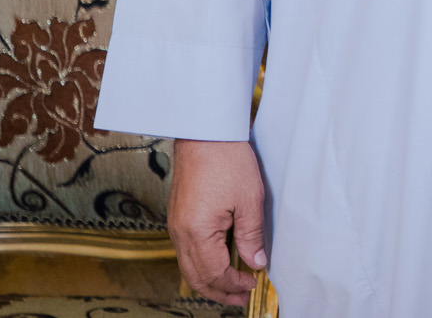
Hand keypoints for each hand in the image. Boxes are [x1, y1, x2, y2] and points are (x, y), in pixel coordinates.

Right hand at [169, 138, 267, 304]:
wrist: (205, 133)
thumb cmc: (228, 160)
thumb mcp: (249, 200)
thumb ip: (251, 236)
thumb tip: (255, 263)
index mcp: (197, 231)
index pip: (214, 273)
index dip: (234, 284)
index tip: (253, 284)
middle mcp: (180, 232)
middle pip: (195, 277)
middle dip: (218, 291)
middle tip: (240, 298)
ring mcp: (176, 224)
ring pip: (188, 266)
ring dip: (209, 280)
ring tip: (231, 285)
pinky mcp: (178, 216)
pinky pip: (185, 251)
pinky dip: (201, 264)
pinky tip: (218, 262)